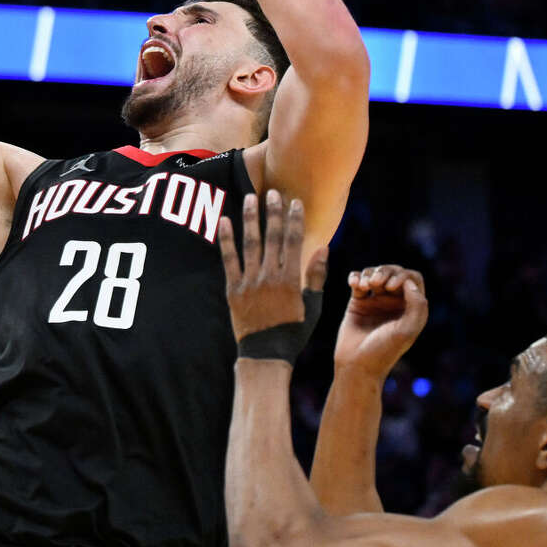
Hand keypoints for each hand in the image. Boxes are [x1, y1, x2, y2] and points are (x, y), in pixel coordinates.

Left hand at [219, 191, 329, 341]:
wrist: (265, 353)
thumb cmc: (293, 331)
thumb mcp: (313, 307)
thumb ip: (316, 276)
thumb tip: (323, 247)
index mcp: (291, 280)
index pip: (294, 242)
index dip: (295, 220)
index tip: (295, 202)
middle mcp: (271, 277)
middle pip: (272, 237)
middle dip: (274, 212)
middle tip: (273, 192)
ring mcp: (250, 282)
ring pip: (250, 243)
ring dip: (251, 218)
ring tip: (251, 198)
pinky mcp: (233, 289)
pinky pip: (228, 259)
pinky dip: (226, 239)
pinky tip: (223, 220)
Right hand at [332, 264, 427, 378]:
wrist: (357, 365)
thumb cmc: (383, 352)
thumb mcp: (407, 331)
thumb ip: (417, 306)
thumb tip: (409, 282)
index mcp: (410, 308)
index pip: (413, 279)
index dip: (403, 276)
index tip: (392, 287)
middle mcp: (394, 303)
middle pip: (394, 272)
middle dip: (385, 272)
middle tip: (377, 284)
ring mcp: (375, 301)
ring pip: (375, 274)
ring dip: (369, 274)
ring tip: (364, 287)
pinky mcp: (357, 303)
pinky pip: (358, 281)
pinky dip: (356, 277)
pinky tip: (354, 285)